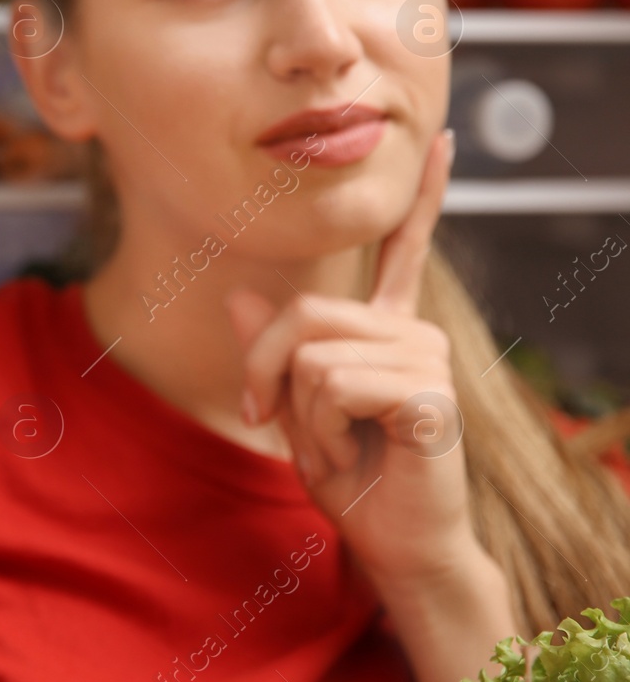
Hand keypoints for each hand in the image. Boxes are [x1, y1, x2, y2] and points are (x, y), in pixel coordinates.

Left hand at [226, 130, 473, 585]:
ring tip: (338, 442)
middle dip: (262, 370)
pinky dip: (323, 428)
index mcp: (386, 330)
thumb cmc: (352, 478)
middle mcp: (413, 333)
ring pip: (313, 355)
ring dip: (302, 414)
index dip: (423, 196)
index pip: (404, 249)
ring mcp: (427, 358)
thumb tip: (241, 298)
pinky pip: (335, 385)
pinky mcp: (430, 393)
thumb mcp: (292, 411)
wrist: (393, 541)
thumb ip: (272, 357)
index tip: (440, 140)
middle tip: (264, 416)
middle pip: (303, 313)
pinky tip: (357, 450)